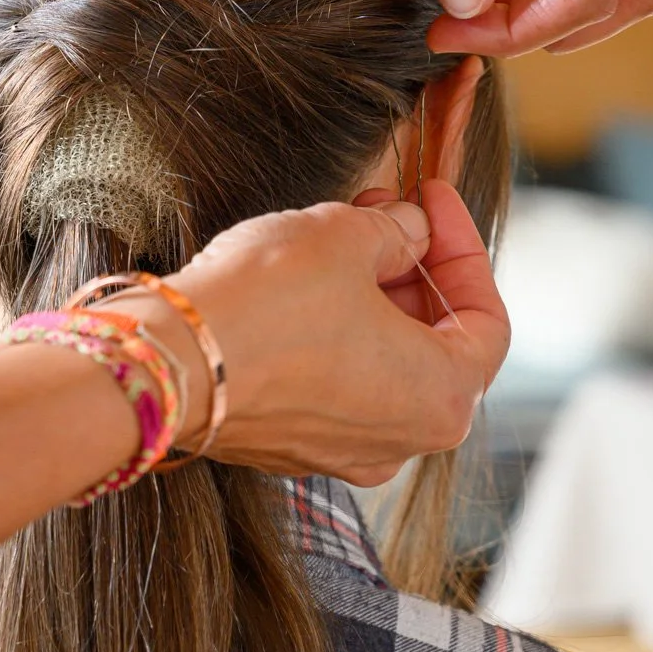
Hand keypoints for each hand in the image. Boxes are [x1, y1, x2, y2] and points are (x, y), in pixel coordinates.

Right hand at [131, 182, 508, 486]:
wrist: (165, 362)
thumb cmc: (265, 304)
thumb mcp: (345, 236)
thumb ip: (397, 230)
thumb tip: (410, 230)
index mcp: (444, 398)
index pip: (487, 318)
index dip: (463, 248)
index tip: (433, 200)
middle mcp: (402, 441)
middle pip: (434, 343)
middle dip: (412, 268)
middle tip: (384, 209)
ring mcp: (342, 451)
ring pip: (380, 364)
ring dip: (370, 298)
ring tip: (338, 236)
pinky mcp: (288, 447)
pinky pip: (331, 385)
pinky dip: (331, 335)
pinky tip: (299, 286)